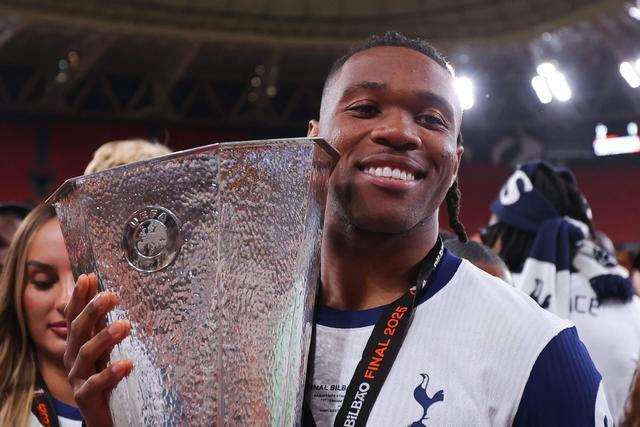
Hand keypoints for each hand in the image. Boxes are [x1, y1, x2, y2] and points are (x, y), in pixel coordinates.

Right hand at [64, 273, 132, 426]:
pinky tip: (126, 364)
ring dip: (105, 337)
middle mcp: (74, 358)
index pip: (75, 316)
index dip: (80, 297)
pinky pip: (96, 384)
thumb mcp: (106, 349)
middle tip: (111, 296)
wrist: (106, 414)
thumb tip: (109, 294)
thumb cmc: (107, 376)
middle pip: (79, 330)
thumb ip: (104, 325)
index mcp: (78, 343)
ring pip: (86, 353)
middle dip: (92, 311)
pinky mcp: (85, 396)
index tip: (88, 277)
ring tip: (125, 326)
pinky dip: (110, 373)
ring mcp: (78, 377)